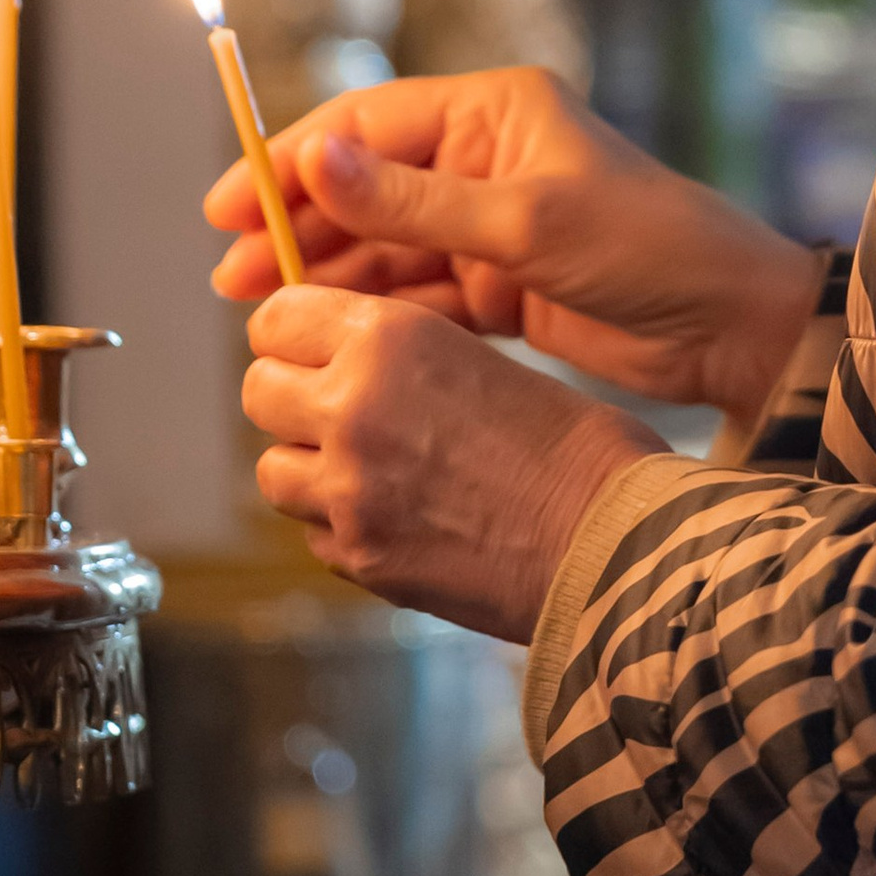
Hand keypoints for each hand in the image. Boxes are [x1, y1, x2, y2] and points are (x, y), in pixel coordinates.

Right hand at [205, 66, 819, 429]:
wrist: (730, 327)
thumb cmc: (648, 249)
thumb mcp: (523, 224)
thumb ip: (412, 201)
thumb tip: (313, 159)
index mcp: (494, 112)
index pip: (368, 122)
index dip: (291, 162)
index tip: (226, 205)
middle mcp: (485, 158)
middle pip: (364, 186)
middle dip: (295, 227)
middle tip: (228, 277)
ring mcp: (491, 224)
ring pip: (384, 243)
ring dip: (325, 273)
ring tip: (259, 311)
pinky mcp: (501, 284)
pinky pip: (417, 290)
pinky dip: (373, 308)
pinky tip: (327, 330)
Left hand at [242, 283, 658, 639]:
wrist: (615, 541)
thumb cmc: (579, 445)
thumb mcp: (481, 357)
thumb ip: (402, 356)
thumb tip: (345, 362)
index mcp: (389, 338)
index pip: (277, 317)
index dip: (294, 331)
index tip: (314, 345)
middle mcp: (352, 407)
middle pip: (260, 391)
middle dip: (293, 396)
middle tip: (341, 408)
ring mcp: (347, 491)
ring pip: (272, 471)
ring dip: (309, 467)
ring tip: (372, 470)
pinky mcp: (358, 557)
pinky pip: (312, 532)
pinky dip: (340, 525)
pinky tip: (399, 517)